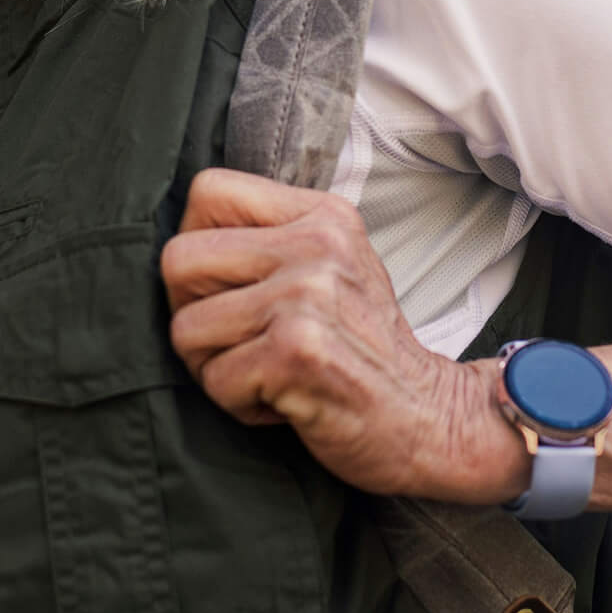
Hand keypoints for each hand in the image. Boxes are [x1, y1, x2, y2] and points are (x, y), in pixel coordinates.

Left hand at [161, 169, 522, 502]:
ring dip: (215, 367)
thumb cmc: (365, 349)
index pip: (207, 192)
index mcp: (322, 215)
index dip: (197, 246)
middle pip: (178, 260)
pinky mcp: (298, 351)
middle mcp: (316, 245)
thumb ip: (271, 240)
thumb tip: (179, 240)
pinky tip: (285, 401)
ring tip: (266, 372)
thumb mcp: (334, 267)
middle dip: (191, 312)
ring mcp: (307, 296)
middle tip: (237, 341)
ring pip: (186, 328)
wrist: (432, 420)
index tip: (226, 287)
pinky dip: (239, 404)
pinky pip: (214, 379)